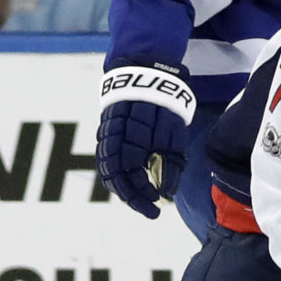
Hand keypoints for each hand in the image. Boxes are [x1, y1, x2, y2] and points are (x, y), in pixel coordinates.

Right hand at [95, 65, 195, 217]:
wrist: (146, 72)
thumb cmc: (166, 104)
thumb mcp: (175, 135)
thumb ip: (171, 164)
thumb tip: (165, 193)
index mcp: (130, 138)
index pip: (129, 177)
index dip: (141, 195)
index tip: (157, 206)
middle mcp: (113, 137)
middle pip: (113, 176)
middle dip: (131, 196)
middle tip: (150, 208)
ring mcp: (106, 132)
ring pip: (106, 168)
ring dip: (121, 187)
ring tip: (140, 198)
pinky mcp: (105, 129)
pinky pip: (105, 157)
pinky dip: (115, 173)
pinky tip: (130, 182)